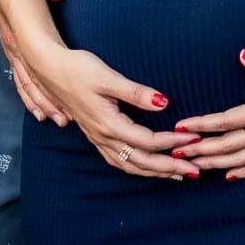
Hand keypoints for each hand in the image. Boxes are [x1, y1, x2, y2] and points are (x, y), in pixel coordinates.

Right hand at [0, 0, 72, 126]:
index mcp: (20, 32)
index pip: (36, 65)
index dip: (50, 84)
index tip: (65, 100)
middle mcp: (14, 46)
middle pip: (31, 81)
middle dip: (48, 101)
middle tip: (65, 120)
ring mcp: (12, 49)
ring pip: (25, 83)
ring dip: (39, 102)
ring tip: (55, 120)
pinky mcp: (13, 49)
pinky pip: (20, 77)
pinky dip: (28, 95)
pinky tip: (36, 109)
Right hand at [21, 38, 203, 180]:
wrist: (50, 69)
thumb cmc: (79, 69)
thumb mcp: (109, 78)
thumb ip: (137, 93)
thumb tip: (164, 103)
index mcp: (109, 124)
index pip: (148, 141)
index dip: (173, 142)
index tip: (194, 139)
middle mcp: (103, 137)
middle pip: (141, 161)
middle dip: (169, 168)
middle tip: (195, 172)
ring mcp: (98, 138)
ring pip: (129, 165)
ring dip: (154, 172)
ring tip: (176, 175)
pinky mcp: (94, 135)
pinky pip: (118, 161)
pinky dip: (136, 167)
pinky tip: (145, 167)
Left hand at [170, 47, 244, 180]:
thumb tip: (242, 54)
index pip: (227, 120)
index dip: (202, 125)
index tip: (180, 127)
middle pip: (228, 145)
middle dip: (200, 150)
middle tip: (175, 153)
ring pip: (242, 158)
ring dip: (216, 162)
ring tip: (194, 167)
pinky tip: (232, 175)